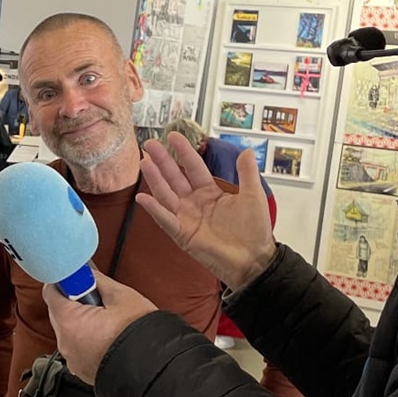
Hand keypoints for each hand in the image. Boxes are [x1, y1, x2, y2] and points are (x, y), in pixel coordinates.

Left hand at [41, 270, 156, 384]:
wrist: (154, 370)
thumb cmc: (139, 334)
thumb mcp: (121, 296)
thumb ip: (97, 281)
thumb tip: (87, 273)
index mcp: (69, 322)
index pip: (51, 292)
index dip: (64, 282)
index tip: (76, 279)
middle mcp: (65, 343)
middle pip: (58, 313)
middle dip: (73, 302)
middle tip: (97, 299)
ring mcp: (72, 359)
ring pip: (68, 331)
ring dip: (80, 322)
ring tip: (107, 320)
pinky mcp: (81, 370)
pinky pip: (77, 348)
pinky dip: (86, 340)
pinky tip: (107, 337)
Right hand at [138, 134, 276, 289]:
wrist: (254, 260)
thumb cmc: (254, 231)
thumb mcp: (252, 196)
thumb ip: (246, 173)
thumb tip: (245, 151)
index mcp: (210, 192)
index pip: (193, 167)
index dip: (183, 151)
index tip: (173, 136)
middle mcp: (194, 203)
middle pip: (174, 177)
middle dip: (161, 161)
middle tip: (149, 144)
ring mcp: (186, 218)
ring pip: (166, 194)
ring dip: (154, 179)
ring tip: (144, 163)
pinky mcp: (182, 234)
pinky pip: (165, 219)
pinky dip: (154, 209)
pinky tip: (143, 197)